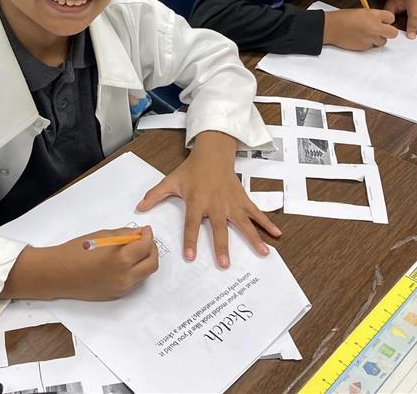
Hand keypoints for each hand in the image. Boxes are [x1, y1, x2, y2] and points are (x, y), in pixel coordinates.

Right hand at [0, 227, 157, 300]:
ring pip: (145, 274)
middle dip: (152, 249)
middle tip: (145, 239)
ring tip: (134, 250)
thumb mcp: (101, 236)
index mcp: (122, 259)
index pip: (146, 246)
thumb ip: (123, 234)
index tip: (145, 230)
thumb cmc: (75, 252)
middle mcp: (125, 277)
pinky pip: (134, 282)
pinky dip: (135, 270)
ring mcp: (122, 288)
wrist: (58, 274)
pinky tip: (125, 262)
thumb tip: (139, 233)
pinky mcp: (116, 295)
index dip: (148, 236)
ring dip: (144, 261)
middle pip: (152, 263)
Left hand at [135, 132, 280, 267]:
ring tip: (263, 253)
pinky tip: (277, 234)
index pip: (191, 223)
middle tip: (224, 264)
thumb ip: (155, 195)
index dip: (190, 240)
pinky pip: (256, 212)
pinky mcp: (242, 199)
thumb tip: (139, 208)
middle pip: (219, 228)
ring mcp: (231, 202)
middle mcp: (215, 203)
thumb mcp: (171, 181)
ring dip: (253, 238)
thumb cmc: (191, 170)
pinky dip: (267, 223)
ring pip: (243, 222)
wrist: (213, 153)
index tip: (190, 257)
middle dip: (221, 246)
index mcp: (197, 200)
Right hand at [323, 8, 398, 49]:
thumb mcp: (360, 12)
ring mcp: (370, 38)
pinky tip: (359, 39)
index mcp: (373, 15)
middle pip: (393, 33)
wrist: (330, 27)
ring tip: (367, 35)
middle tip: (381, 31)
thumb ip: (372, 16)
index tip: (383, 21)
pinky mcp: (364, 47)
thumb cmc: (342, 18)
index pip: (391, 18)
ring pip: (383, 42)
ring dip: (377, 39)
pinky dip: (368, 44)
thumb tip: (379, 22)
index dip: (387, 20)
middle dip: (389, 32)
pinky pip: (371, 46)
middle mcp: (374, 27)